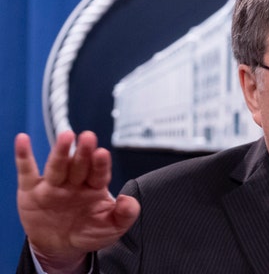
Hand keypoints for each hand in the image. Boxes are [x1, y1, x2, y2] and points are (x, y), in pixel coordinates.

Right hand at [15, 130, 139, 272]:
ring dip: (61, 152)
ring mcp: (53, 185)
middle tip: (88, 137)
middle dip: (83, 152)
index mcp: (95, 187)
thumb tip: (128, 201)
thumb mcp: (112, 227)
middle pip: (79, 165)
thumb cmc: (88, 232)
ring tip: (66, 137)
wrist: (61, 248)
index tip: (102, 153)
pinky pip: (27, 171)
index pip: (99, 173)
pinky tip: (23, 140)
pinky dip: (23, 156)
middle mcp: (75, 182)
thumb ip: (125, 215)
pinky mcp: (31, 191)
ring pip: (58, 166)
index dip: (101, 164)